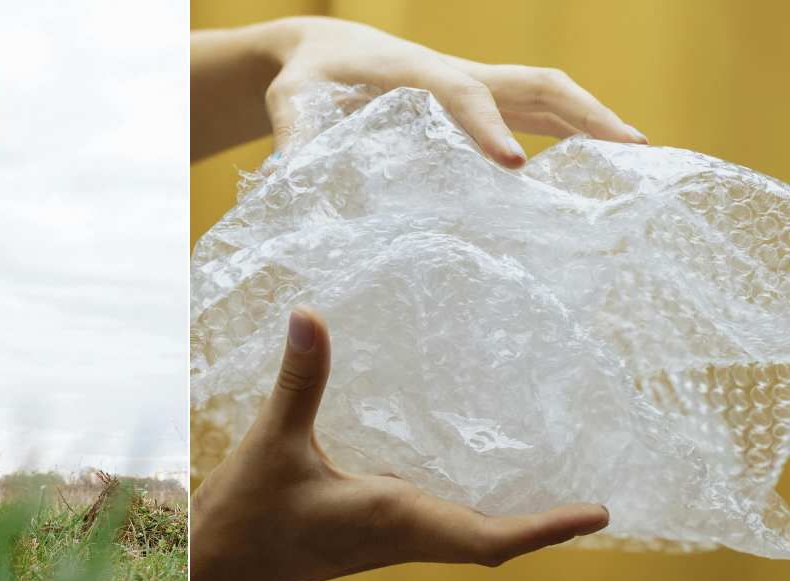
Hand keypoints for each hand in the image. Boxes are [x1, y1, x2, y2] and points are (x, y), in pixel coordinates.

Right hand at [189, 307, 608, 580]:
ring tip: (544, 482)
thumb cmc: (245, 519)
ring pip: (464, 536)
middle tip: (590, 500)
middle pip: (489, 541)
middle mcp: (399, 536)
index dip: (544, 529)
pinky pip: (435, 527)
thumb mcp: (273, 442)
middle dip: (541, 524)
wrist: (211, 572)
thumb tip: (310, 315)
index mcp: (391, 519)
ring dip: (508, 518)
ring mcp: (385, 542)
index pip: (486, 538)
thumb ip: (301, 379)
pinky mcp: (368, 537)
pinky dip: (466, 507)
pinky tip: (459, 475)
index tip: (597, 513)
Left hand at [263, 16, 646, 165]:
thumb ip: (294, 135)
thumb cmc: (308, 78)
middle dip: (585, 114)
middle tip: (634, 151)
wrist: (325, 50)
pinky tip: (597, 166)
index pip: (462, 98)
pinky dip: (572, 131)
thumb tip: (291, 177)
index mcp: (416, 77)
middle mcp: (458, 75)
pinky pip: (536, 109)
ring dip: (594, 120)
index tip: (513, 166)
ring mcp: (476, 85)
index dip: (487, 128)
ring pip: (549, 94)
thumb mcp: (292, 102)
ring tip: (641, 159)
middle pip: (537, 84)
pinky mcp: (480, 98)